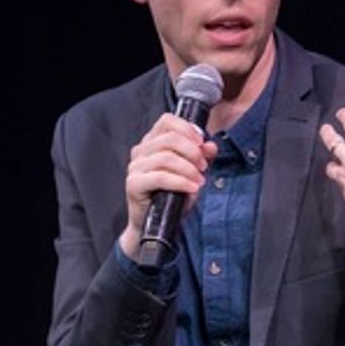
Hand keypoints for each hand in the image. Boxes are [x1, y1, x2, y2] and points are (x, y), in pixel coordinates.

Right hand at [119, 113, 217, 259]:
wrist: (157, 224)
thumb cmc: (172, 195)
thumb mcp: (192, 173)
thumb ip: (201, 157)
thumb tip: (211, 146)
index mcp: (152, 142)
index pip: (167, 121)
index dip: (187, 129)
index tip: (202, 144)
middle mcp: (141, 151)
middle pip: (170, 139)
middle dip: (192, 152)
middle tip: (203, 167)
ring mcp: (135, 167)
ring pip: (166, 158)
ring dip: (189, 169)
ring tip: (199, 180)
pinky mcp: (134, 184)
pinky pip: (160, 177)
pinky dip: (181, 182)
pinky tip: (192, 188)